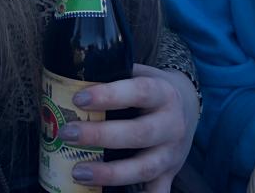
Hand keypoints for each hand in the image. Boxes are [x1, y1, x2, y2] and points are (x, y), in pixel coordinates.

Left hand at [56, 64, 199, 191]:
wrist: (188, 105)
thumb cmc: (151, 88)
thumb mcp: (140, 74)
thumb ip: (113, 74)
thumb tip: (70, 75)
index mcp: (163, 93)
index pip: (139, 92)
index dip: (108, 95)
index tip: (78, 99)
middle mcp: (172, 124)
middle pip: (138, 134)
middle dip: (100, 136)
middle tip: (66, 133)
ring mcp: (172, 153)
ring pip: (144, 168)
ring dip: (110, 173)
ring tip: (77, 172)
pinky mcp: (170, 174)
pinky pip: (157, 192)